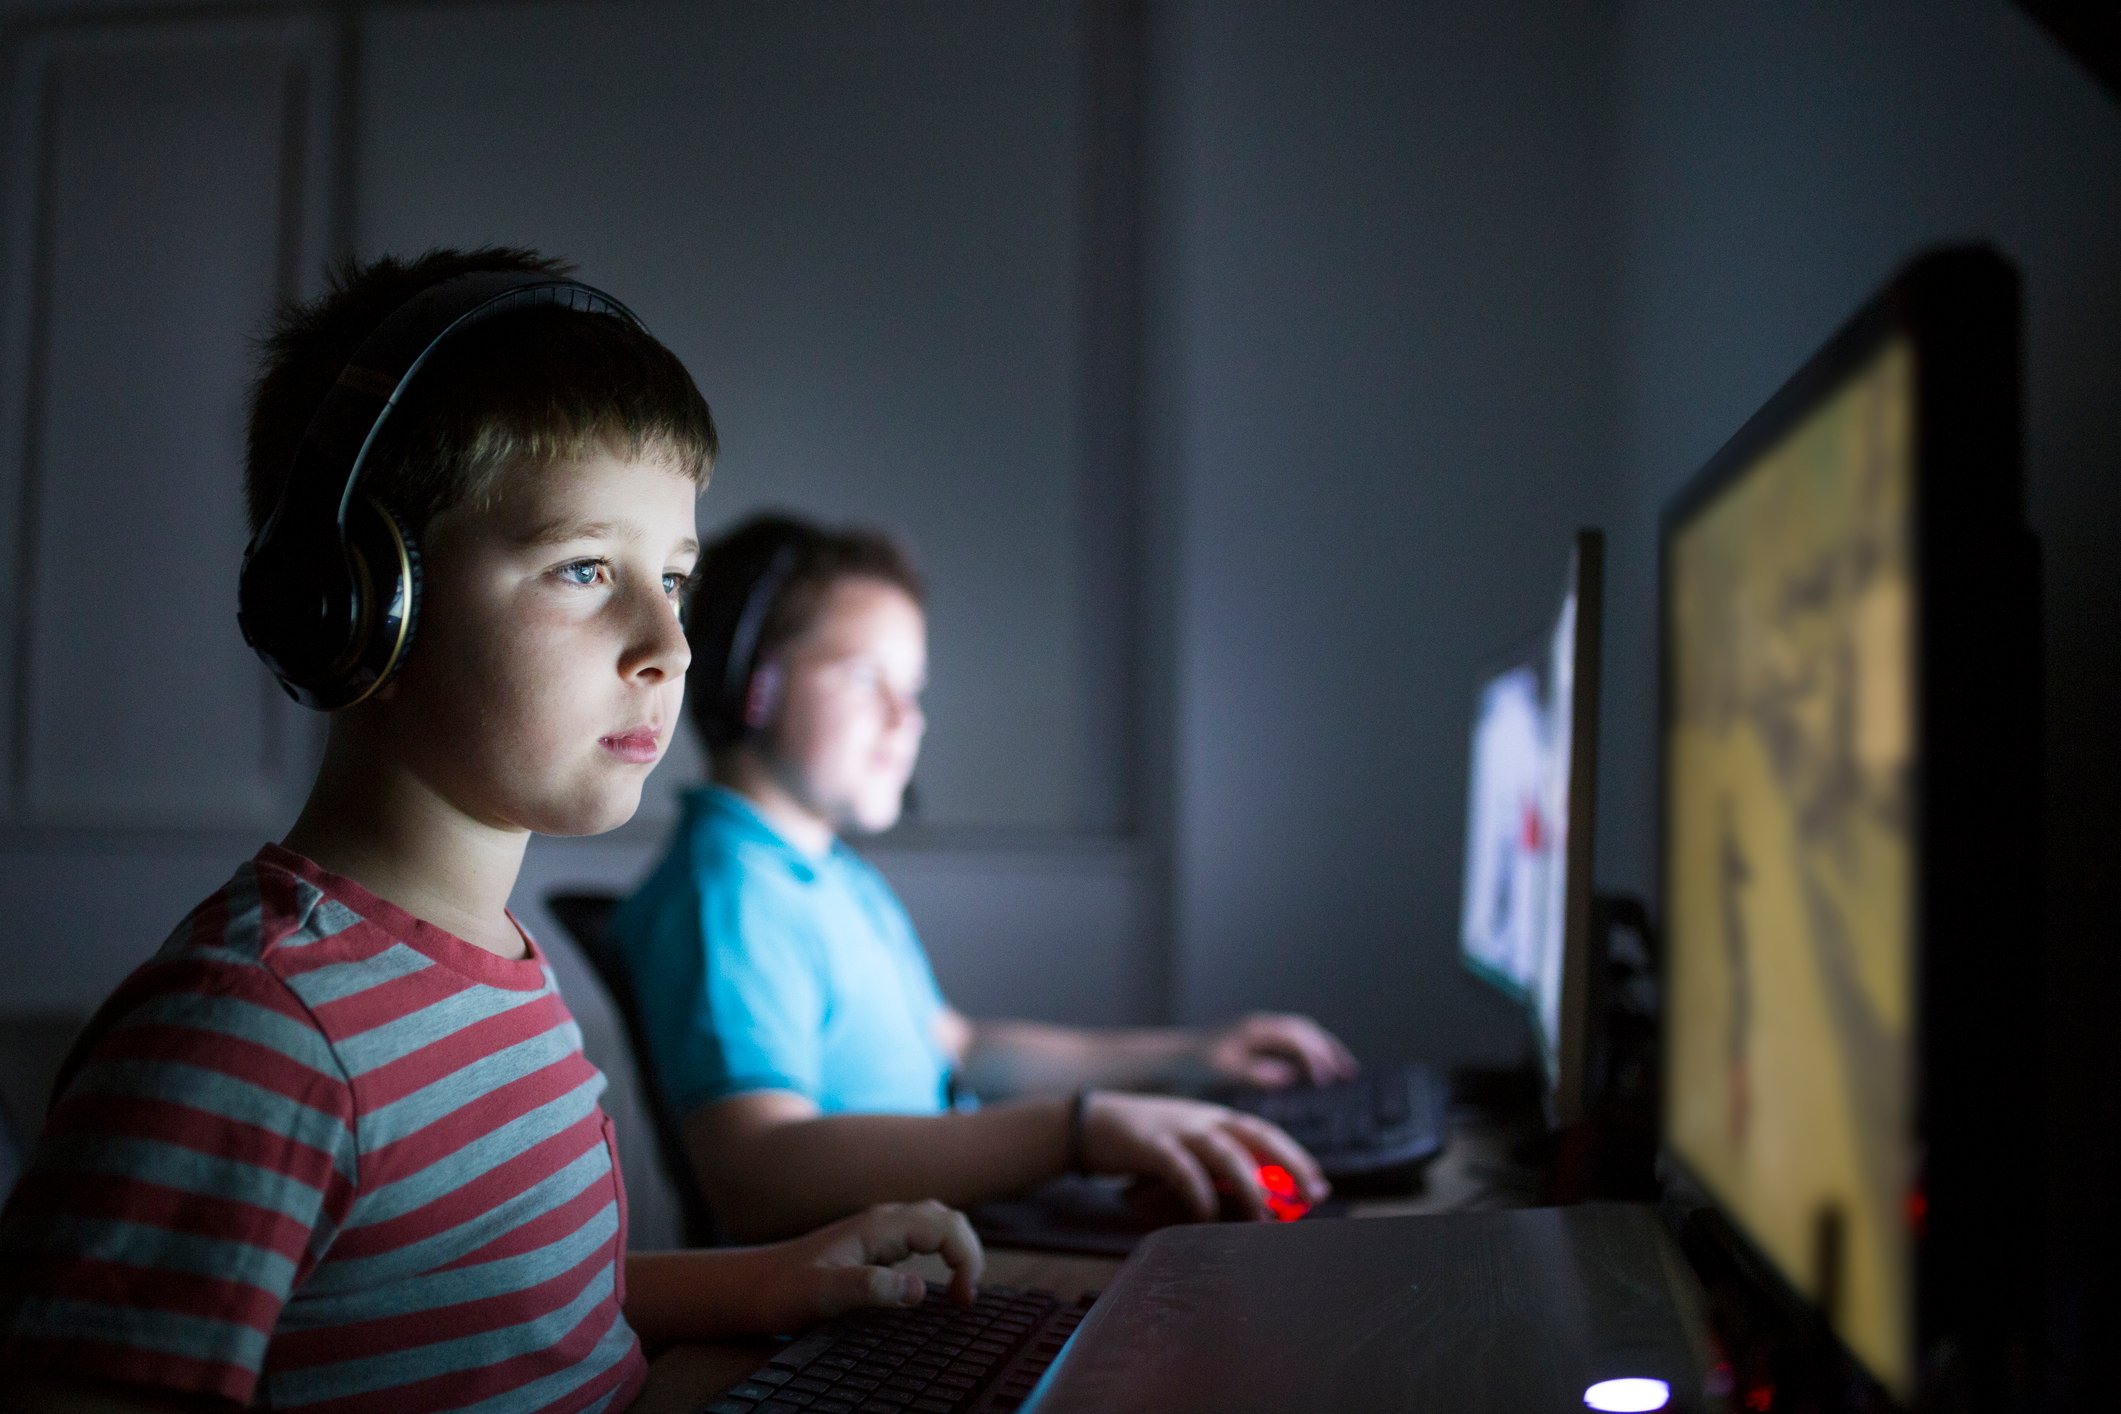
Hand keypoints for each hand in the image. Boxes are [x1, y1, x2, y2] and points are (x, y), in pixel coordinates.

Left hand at [750, 1200, 984, 1331]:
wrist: (751, 1287)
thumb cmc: (782, 1291)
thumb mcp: (822, 1294)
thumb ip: (868, 1288)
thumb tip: (918, 1289)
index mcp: (878, 1227)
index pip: (946, 1226)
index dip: (967, 1258)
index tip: (962, 1301)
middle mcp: (882, 1222)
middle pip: (947, 1219)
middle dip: (969, 1253)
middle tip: (965, 1300)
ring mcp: (877, 1231)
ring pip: (936, 1224)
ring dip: (957, 1252)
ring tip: (959, 1294)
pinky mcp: (872, 1245)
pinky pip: (920, 1237)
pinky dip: (941, 1255)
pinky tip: (934, 1284)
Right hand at [1078, 1091, 1329, 1220]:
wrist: (1085, 1122)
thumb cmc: (1139, 1141)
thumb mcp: (1182, 1147)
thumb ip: (1212, 1167)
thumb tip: (1249, 1200)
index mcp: (1212, 1117)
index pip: (1263, 1132)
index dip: (1294, 1156)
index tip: (1318, 1184)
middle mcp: (1201, 1119)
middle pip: (1256, 1136)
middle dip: (1290, 1164)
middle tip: (1313, 1194)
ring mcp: (1176, 1129)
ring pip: (1225, 1152)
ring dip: (1249, 1185)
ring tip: (1264, 1216)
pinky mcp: (1149, 1144)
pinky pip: (1181, 1168)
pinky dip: (1198, 1192)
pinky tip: (1205, 1215)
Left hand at [1201, 1012, 1358, 1087]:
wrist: (1170, 1057)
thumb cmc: (1194, 1064)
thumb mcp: (1223, 1070)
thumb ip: (1255, 1072)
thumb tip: (1289, 1075)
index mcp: (1256, 1029)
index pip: (1297, 1038)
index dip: (1316, 1058)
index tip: (1326, 1081)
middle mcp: (1260, 1025)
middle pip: (1306, 1031)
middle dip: (1330, 1050)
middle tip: (1350, 1072)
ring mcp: (1258, 1031)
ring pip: (1301, 1034)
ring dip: (1323, 1050)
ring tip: (1343, 1071)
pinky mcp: (1255, 1041)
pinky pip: (1290, 1043)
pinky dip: (1309, 1054)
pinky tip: (1314, 1073)